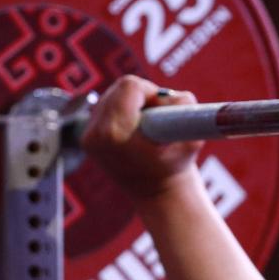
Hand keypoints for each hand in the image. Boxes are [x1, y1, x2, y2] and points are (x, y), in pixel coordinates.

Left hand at [81, 75, 204, 197]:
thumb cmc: (175, 165)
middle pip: (118, 88)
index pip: (130, 86)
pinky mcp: (86, 139)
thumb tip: (171, 97)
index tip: (161, 109)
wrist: (156, 192)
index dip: (151, 92)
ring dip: (130, 102)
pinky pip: (104, 109)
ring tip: (145, 124)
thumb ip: (185, 108)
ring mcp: (88, 137)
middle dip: (140, 95)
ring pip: (110, 96)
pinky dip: (120, 111)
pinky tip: (132, 129)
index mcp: (116, 132)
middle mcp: (97, 134)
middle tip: (155, 114)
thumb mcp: (192, 136)